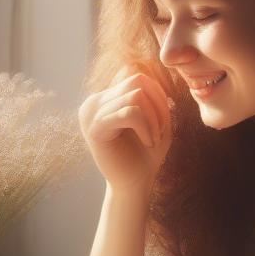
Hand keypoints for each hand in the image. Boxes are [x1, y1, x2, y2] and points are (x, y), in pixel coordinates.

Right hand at [77, 64, 173, 193]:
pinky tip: (148, 142)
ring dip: (153, 119)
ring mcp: (90, 114)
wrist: (135, 185)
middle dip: (157, 107)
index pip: (137, 78)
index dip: (158, 96)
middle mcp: (93, 102)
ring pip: (134, 97)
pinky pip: (128, 113)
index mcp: (105, 99)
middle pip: (136, 83)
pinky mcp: (95, 129)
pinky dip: (146, 127)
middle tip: (160, 132)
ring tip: (154, 139)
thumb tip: (143, 70)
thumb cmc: (146, 154)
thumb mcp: (157, 119)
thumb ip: (152, 95)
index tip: (164, 122)